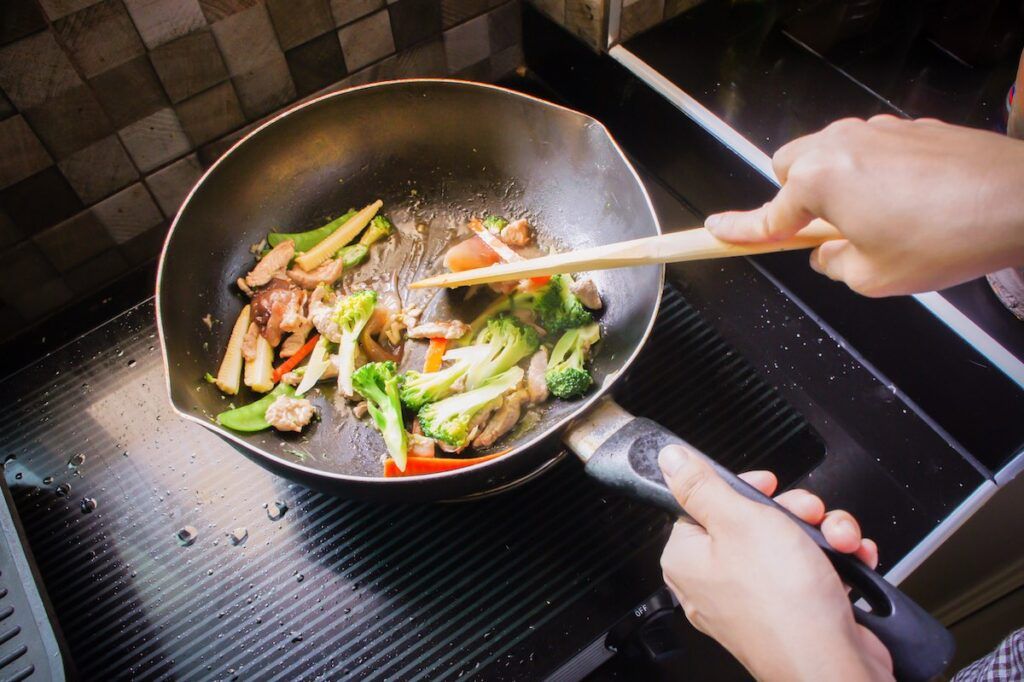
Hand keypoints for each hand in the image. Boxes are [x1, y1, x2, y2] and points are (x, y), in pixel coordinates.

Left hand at [658, 444, 893, 680]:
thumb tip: (669, 461)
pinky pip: (811, 573)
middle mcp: (716, 582)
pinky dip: (835, 563)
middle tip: (808, 516)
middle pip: (752, 521)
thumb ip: (703, 485)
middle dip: (793, 513)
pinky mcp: (792, 613)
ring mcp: (755, 601)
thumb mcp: (739, 521)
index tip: (766, 487)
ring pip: (789, 544)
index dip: (741, 490)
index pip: (704, 505)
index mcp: (688, 558)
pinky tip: (850, 562)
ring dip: (823, 534)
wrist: (832, 667)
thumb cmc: (782, 604)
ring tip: (837, 541)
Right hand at [705, 116, 1023, 296]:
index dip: (736, 230)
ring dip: (835, 186)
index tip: (711, 232)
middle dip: (795, 199)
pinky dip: (871, 176)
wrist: (1020, 202)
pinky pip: (869, 150)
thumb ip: (832, 264)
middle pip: (789, 167)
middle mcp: (841, 144)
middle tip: (821, 234)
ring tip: (874, 223)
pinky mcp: (910, 128)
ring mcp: (877, 131)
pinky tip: (907, 205)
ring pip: (830, 154)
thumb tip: (827, 252)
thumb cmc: (946, 238)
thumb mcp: (872, 278)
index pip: (765, 216)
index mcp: (819, 180)